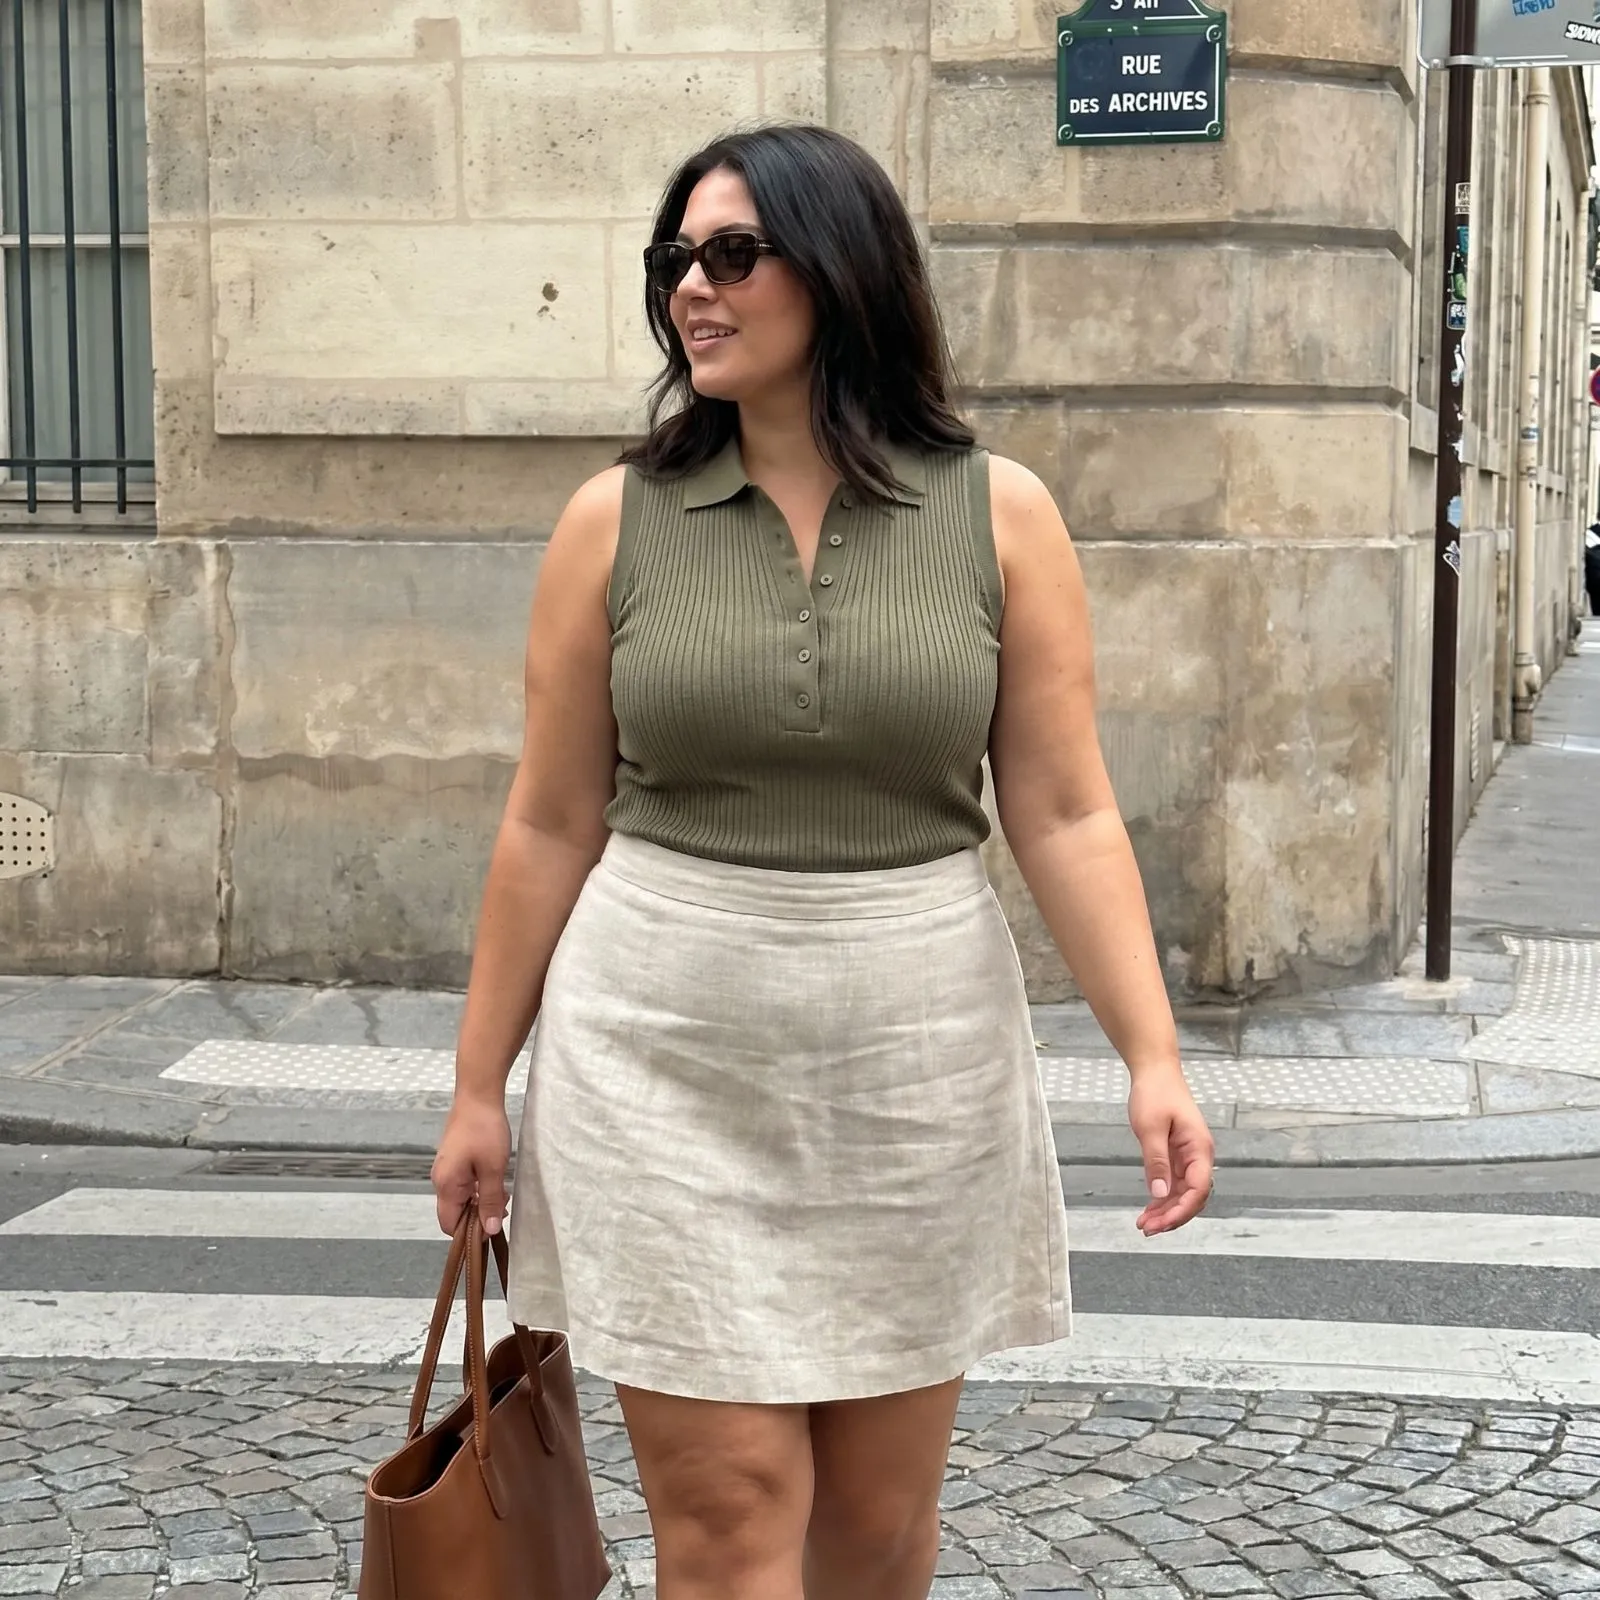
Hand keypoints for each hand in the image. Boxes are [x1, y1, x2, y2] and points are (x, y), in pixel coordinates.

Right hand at [431, 1094, 511, 1237]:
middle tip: (502, 1206)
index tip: (493, 1226)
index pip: (450, 1225)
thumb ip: (491, 1200)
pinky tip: (494, 1179)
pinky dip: (478, 1187)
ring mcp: (446, 1169)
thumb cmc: (485, 1130)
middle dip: (478, 1215)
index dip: (470, 1232)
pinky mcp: (453, 1159)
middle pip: (455, 1212)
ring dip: (481, 1200)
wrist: (477, 1095)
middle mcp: (440, 1180)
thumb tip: (490, 1230)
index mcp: (446, 1185)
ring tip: (502, 1192)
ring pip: (461, 1198)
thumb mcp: (493, 1168)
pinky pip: (463, 1184)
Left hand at [1127, 1065, 1213, 1235]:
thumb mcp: (1150, 1128)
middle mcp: (1199, 1155)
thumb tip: (1161, 1193)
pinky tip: (1149, 1208)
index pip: (1198, 1190)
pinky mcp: (1178, 1154)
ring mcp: (1189, 1156)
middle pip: (1193, 1196)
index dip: (1181, 1211)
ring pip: (1183, 1193)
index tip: (1160, 1224)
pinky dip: (1163, 1197)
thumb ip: (1156, 1161)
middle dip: (1172, 1216)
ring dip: (1166, 1210)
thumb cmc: (1154, 1093)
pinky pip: (1174, 1183)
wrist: (1155, 1071)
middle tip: (1147, 1229)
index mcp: (1200, 1148)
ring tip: (1145, 1224)